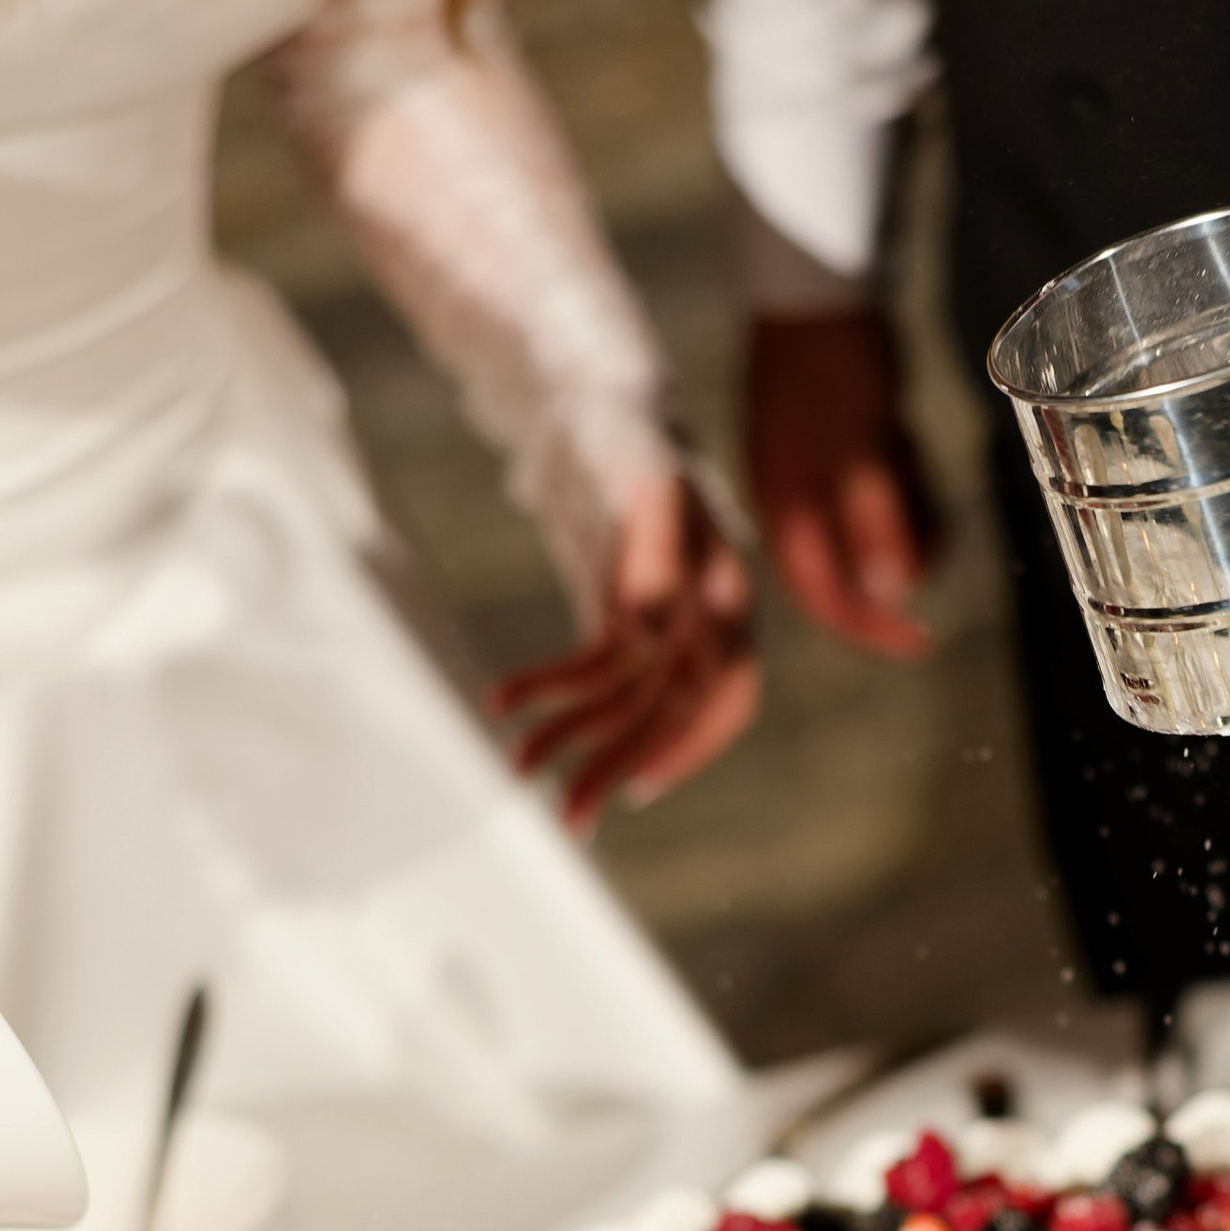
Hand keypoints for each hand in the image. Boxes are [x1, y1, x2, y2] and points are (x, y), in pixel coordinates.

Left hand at [494, 471, 758, 831]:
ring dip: (570, 735)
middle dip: (616, 762)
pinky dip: (546, 688)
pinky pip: (586, 671)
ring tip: (518, 765)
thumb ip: (657, 558)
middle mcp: (699, 621)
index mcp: (726, 593)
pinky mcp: (618, 624)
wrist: (600, 413)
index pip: (726, 689)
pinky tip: (503, 701)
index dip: (690, 743)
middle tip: (570, 817)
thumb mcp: (649, 487)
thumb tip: (650, 634)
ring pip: (620, 700)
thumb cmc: (629, 440)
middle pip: (666, 710)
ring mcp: (658, 628)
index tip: (641, 784)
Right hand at [745, 310, 937, 655]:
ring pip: (865, 527)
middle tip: (931, 514)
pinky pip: (868, 489)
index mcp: (786, 510)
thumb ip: (876, 522)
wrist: (810, 284)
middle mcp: (788, 502)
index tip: (922, 643)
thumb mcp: (867, 446)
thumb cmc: (837, 364)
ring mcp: (803, 473)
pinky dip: (893, 476)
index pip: (825, 598)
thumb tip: (890, 593)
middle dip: (898, 549)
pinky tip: (898, 435)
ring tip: (907, 454)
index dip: (873, 630)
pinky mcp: (823, 446)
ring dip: (900, 506)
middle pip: (851, 566)